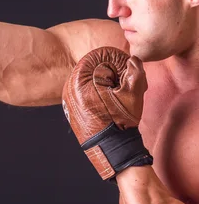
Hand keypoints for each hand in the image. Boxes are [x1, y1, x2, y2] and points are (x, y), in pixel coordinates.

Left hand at [61, 46, 152, 180]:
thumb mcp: (134, 91)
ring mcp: (67, 98)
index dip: (118, 62)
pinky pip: (84, 93)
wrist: (109, 147)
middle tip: (122, 87)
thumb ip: (135, 69)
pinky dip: (96, 95)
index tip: (125, 75)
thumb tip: (131, 60)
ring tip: (116, 98)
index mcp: (80, 78)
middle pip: (94, 68)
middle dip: (110, 74)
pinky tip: (107, 107)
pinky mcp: (70, 108)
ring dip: (104, 85)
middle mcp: (69, 87)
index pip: (100, 55)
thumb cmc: (120, 119)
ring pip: (89, 81)